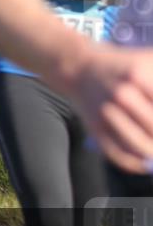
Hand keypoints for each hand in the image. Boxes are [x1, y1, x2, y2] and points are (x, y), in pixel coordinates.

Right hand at [64, 46, 152, 173]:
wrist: (80, 69)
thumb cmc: (125, 67)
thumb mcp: (150, 61)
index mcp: (137, 75)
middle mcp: (121, 95)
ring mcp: (106, 113)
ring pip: (140, 145)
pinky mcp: (95, 128)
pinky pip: (117, 154)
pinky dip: (134, 164)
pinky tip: (145, 164)